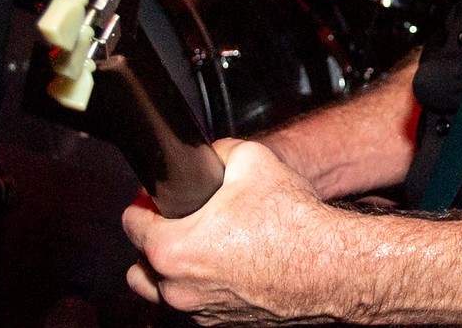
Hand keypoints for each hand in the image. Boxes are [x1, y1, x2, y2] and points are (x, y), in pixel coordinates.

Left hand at [123, 139, 350, 323]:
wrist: (330, 267)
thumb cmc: (293, 224)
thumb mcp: (251, 159)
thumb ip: (218, 151)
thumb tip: (210, 154)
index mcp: (174, 249)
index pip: (131, 223)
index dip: (143, 201)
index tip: (154, 196)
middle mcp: (180, 289)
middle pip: (139, 265)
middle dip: (153, 240)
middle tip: (177, 220)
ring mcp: (201, 313)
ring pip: (164, 291)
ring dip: (172, 270)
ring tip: (197, 245)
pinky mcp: (222, 325)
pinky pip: (196, 305)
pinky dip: (202, 287)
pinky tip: (226, 263)